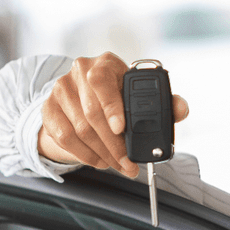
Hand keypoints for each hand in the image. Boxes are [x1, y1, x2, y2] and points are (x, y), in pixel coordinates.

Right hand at [37, 53, 190, 177]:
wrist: (83, 99)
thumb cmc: (118, 98)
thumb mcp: (139, 97)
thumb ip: (164, 103)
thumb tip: (181, 108)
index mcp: (105, 63)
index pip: (102, 80)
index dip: (112, 107)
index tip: (121, 129)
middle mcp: (80, 71)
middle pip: (92, 112)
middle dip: (114, 144)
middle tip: (128, 164)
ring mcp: (61, 88)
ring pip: (79, 128)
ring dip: (102, 153)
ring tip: (118, 165)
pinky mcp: (48, 107)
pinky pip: (64, 137)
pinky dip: (84, 154)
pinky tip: (99, 161)